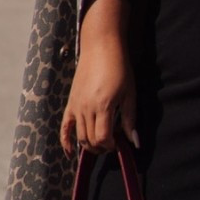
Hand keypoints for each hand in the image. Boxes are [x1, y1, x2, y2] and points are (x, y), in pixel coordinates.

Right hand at [59, 0, 138, 154]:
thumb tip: (134, 142)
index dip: (111, 145)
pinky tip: (69, 153)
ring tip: (101, 143)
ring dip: (90, 145)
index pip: (103, 138)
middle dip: (102, 147)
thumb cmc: (119, 68)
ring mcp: (76, 106)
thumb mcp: (130, 93)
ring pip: (79, 136)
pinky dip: (66, 141)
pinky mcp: (71, 102)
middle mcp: (86, 108)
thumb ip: (130, 119)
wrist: (101, 47)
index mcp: (102, 106)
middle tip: (113, 143)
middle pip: (90, 139)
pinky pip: (65, 126)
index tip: (119, 143)